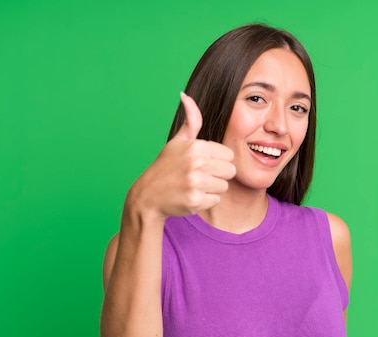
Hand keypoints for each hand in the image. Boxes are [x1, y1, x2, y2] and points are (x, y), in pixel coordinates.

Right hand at [125, 92, 235, 219]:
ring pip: (223, 187)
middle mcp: (196, 163)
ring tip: (194, 186)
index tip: (202, 164)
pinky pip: (215, 200)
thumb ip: (190, 121)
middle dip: (217, 175)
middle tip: (199, 176)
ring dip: (211, 189)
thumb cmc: (165, 167)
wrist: (148, 196)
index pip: (228, 155)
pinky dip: (205, 201)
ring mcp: (195, 182)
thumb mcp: (177, 142)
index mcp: (196, 146)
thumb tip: (185, 95)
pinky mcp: (194, 200)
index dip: (218, 161)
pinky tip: (190, 196)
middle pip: (230, 171)